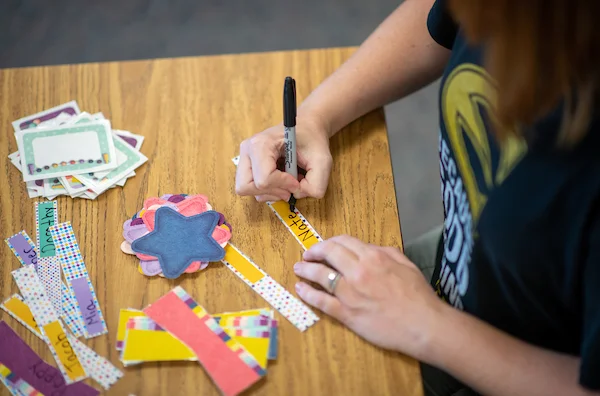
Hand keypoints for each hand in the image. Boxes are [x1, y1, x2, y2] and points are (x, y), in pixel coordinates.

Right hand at [235, 113, 332, 201]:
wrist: (306, 128)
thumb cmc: (311, 139)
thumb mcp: (322, 160)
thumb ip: (316, 183)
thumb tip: (298, 195)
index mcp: (261, 144)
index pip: (263, 179)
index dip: (283, 185)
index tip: (297, 179)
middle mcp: (248, 150)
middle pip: (247, 186)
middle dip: (272, 191)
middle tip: (291, 185)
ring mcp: (245, 157)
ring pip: (247, 189)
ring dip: (270, 192)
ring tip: (287, 181)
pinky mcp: (247, 165)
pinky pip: (251, 188)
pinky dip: (267, 190)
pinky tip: (281, 180)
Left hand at [293, 235, 442, 358]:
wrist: (423, 325)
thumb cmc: (418, 295)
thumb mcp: (405, 263)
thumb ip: (384, 252)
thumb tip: (367, 248)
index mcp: (373, 257)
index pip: (343, 242)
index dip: (330, 242)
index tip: (325, 246)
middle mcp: (358, 272)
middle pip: (328, 254)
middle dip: (315, 252)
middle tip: (308, 255)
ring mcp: (350, 294)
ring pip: (321, 276)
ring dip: (306, 270)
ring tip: (299, 268)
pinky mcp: (347, 314)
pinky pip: (322, 302)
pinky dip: (308, 294)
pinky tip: (300, 289)